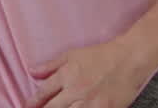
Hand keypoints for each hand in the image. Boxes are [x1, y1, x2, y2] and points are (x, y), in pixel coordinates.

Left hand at [27, 39, 150, 107]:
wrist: (129, 59)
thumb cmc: (101, 55)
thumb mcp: (72, 55)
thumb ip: (51, 65)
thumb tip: (31, 71)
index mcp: (67, 76)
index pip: (44, 93)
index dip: (33, 102)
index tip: (27, 106)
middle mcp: (76, 91)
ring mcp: (91, 103)